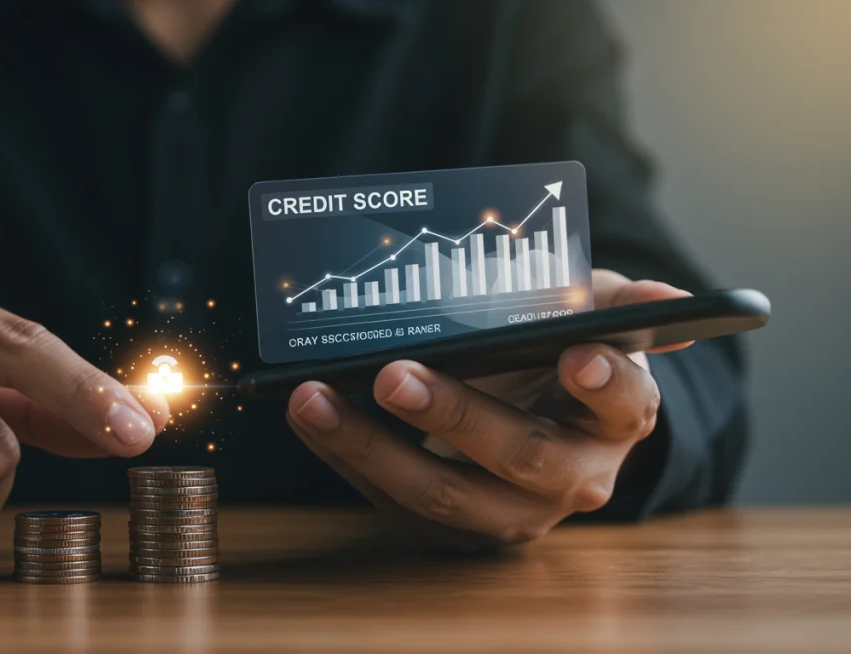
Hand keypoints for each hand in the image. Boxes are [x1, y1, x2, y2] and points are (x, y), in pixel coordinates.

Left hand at [286, 270, 689, 549]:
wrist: (538, 412)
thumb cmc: (561, 352)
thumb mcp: (592, 313)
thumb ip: (618, 300)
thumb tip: (669, 298)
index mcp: (618, 417)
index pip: (624, 403)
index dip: (603, 382)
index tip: (575, 353)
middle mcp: (573, 476)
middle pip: (518, 454)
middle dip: (452, 414)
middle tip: (393, 374)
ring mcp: (511, 511)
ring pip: (443, 494)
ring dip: (370, 447)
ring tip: (313, 399)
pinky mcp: (454, 528)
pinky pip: (394, 502)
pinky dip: (346, 456)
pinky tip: (309, 416)